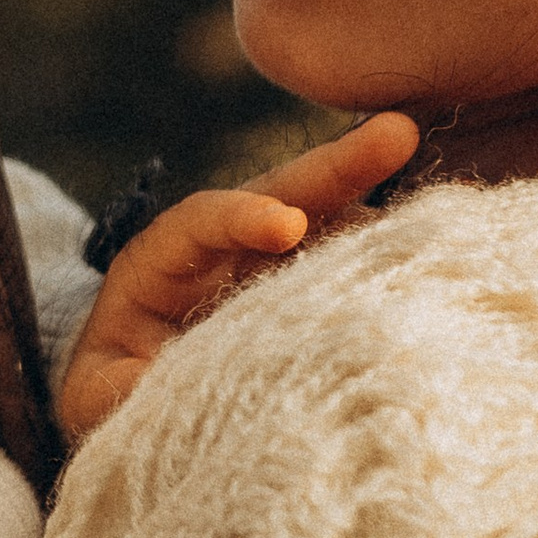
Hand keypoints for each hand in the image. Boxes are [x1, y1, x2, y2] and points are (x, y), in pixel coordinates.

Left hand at [56, 108, 420, 440]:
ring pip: (325, 222)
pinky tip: (435, 253)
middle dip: (335, 167)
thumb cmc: (111, 395)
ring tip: (441, 202)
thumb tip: (145, 389)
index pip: (200, 222)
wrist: (135, 403)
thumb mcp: (95, 398)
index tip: (287, 226)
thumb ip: (113, 391)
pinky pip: (346, 263)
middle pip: (278, 195)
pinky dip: (385, 257)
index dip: (242, 215)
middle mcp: (220, 249)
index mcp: (158, 263)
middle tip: (397, 134)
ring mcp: (268, 265)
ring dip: (377, 208)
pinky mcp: (303, 290)